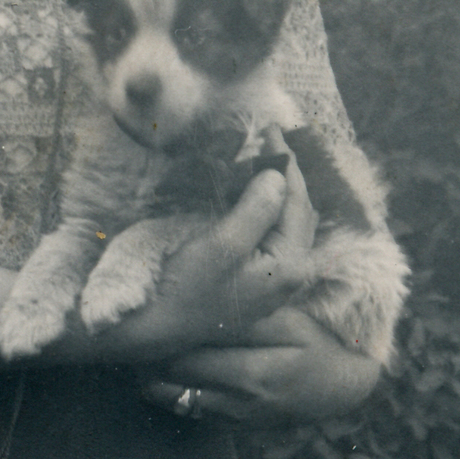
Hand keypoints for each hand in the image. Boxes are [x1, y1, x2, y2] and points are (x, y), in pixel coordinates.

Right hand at [93, 134, 317, 363]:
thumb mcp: (222, 244)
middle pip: (300, 212)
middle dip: (288, 174)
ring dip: (281, 190)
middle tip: (270, 139)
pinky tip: (259, 194)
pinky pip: (276, 236)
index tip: (271, 129)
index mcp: (290, 265)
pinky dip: (271, 209)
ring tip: (267, 160)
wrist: (159, 329)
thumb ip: (257, 208)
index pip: (298, 202)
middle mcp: (293, 274)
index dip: (286, 162)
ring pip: (290, 223)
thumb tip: (277, 175)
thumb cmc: (186, 287)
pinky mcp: (262, 282)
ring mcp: (278, 280)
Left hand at [140, 307, 381, 422]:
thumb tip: (200, 311)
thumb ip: (247, 318)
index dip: (160, 340)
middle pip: (174, 382)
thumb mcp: (291, 323)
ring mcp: (235, 420)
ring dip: (154, 380)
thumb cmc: (319, 346)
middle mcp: (238, 404)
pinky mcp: (234, 427)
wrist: (343, 388)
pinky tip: (162, 376)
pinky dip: (173, 395)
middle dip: (150, 359)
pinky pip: (192, 413)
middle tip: (134, 334)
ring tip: (141, 355)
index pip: (187, 359)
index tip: (146, 319)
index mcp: (253, 375)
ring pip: (177, 402)